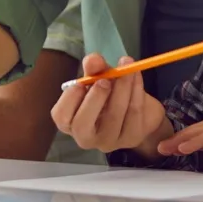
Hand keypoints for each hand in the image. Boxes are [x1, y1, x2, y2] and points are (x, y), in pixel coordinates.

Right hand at [51, 55, 169, 156]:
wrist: (141, 108)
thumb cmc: (110, 94)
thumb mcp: (100, 77)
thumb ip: (94, 68)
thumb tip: (93, 60)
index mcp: (71, 121)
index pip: (61, 117)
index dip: (69, 100)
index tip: (80, 82)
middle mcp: (87, 137)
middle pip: (82, 125)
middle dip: (94, 99)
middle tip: (105, 80)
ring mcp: (109, 141)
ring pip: (114, 116)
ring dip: (122, 87)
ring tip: (127, 68)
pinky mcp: (131, 138)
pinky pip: (133, 112)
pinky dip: (136, 90)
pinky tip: (136, 75)